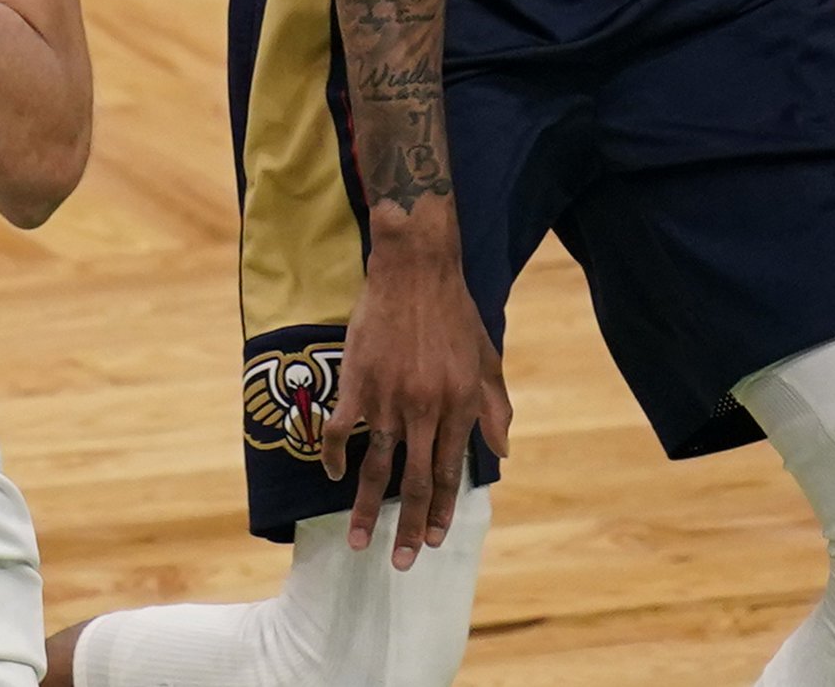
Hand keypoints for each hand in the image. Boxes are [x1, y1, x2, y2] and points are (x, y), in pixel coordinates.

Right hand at [319, 246, 511, 569]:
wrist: (416, 270)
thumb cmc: (455, 312)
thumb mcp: (488, 360)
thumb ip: (495, 407)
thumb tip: (503, 450)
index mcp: (460, 407)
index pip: (448, 473)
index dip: (439, 510)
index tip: (431, 541)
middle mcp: (427, 411)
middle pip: (414, 482)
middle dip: (406, 528)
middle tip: (398, 562)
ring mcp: (390, 399)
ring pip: (377, 467)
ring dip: (367, 509)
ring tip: (357, 539)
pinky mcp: (358, 382)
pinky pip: (341, 430)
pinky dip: (333, 456)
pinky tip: (331, 474)